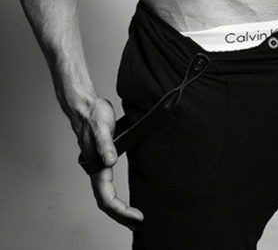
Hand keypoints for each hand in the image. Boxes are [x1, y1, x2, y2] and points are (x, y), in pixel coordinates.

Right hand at [70, 96, 143, 231]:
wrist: (86, 106)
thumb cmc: (93, 115)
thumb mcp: (102, 126)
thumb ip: (105, 143)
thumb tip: (110, 160)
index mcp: (96, 166)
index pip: (106, 197)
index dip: (121, 210)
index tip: (136, 216)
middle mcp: (96, 170)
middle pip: (106, 202)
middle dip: (121, 216)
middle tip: (138, 223)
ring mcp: (98, 167)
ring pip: (106, 196)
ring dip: (118, 210)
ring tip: (133, 218)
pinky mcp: (103, 162)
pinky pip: (108, 187)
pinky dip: (117, 199)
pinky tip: (125, 201)